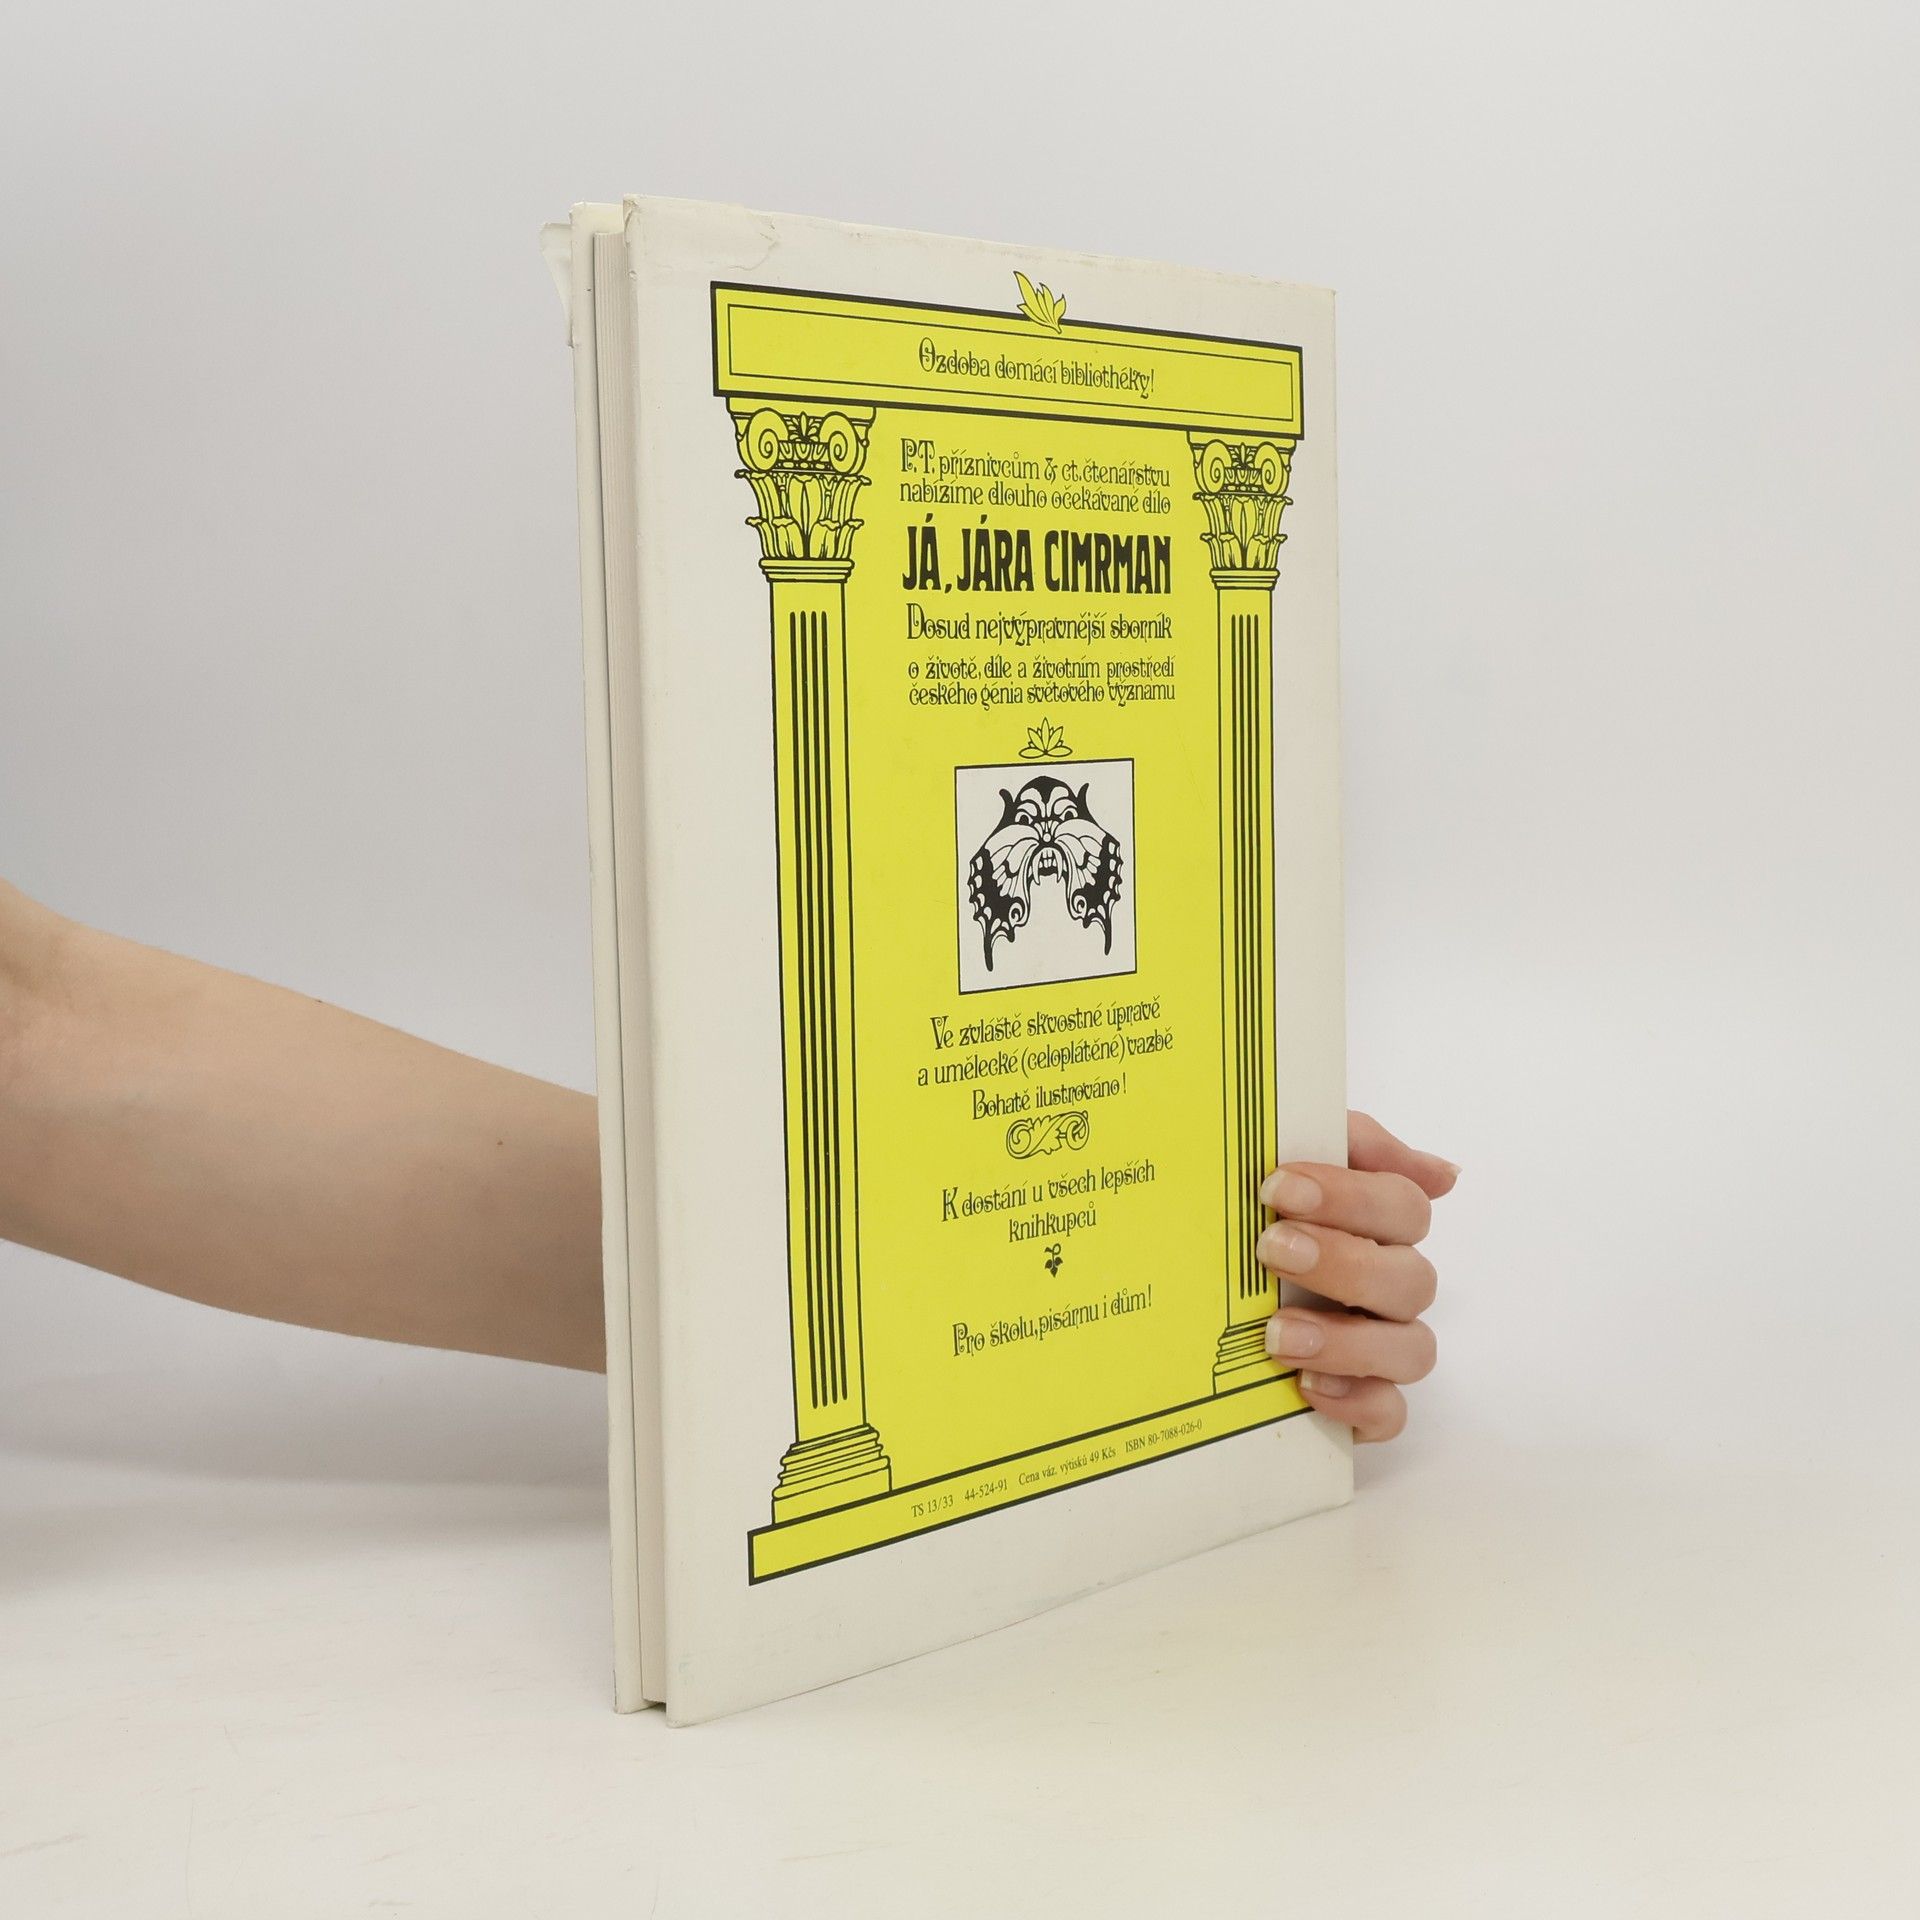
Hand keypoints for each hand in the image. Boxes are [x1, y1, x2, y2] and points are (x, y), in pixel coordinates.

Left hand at [1257, 1111, 1456, 1441]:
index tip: (1279, 1186)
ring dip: (1348, 1340)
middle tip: (1272, 1249)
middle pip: (1410, 1277)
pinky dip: (1357, 1402)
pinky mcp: (1365, 1404)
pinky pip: (1390, 1413)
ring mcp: (1384, 1347)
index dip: (1350, 1195)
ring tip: (1277, 1333)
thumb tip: (1441, 1172)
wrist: (1193, 1306)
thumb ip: (1342, 1140)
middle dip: (1343, 1262)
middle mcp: (1391, 1285)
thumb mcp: (1275, 1161)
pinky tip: (1307, 1387)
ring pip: (1411, 1349)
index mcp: (1379, 1226)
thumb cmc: (1250, 1221)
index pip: (1402, 1205)